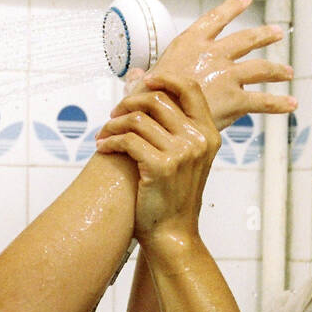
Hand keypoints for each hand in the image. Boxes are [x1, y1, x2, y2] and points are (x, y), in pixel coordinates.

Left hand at [94, 73, 220, 242]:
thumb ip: (173, 123)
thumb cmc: (173, 195)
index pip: (189, 88)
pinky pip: (127, 140)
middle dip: (128, 103)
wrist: (173, 233)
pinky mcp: (161, 167)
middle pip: (157, 99)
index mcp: (208, 133)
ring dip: (112, 124)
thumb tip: (144, 79)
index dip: (164, 78)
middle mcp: (198, 140)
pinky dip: (109, 142)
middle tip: (113, 115)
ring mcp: (181, 153)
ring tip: (103, 135)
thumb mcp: (186, 156)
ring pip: (136, 119)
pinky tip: (103, 149)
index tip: (143, 81)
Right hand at [133, 0, 295, 130]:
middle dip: (264, 35)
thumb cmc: (142, 101)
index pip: (215, 18)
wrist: (154, 118)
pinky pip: (263, 101)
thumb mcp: (138, 83)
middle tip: (276, 32)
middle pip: (247, 39)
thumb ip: (141, 78)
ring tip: (288, 72)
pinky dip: (279, 103)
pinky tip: (291, 105)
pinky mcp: (235, 99)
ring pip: (261, 68)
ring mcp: (226, 75)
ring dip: (277, 69)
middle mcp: (212, 54)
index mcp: (189, 43)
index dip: (232, 6)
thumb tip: (134, 76)